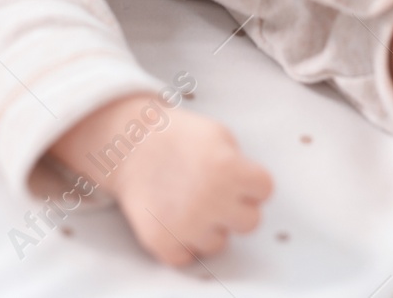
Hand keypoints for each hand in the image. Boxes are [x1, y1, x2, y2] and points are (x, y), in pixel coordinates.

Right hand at [49, 93, 272, 265]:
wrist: (127, 143)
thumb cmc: (176, 136)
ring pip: (218, 243)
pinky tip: (173, 219)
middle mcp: (212, 201)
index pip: (265, 190)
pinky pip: (188, 257)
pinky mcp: (163, 242)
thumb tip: (251, 192)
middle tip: (213, 193)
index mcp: (230, 170)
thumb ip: (241, 163)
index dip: (250, 182)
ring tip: (188, 203)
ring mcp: (187, 225)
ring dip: (208, 227)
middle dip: (235, 208)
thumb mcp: (218, 134)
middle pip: (249, 222)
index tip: (233, 174)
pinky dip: (181, 243)